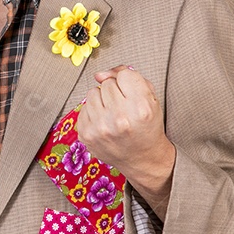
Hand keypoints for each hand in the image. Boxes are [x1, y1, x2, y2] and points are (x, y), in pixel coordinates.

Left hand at [77, 66, 175, 217]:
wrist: (142, 158)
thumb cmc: (146, 127)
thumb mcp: (150, 98)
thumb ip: (130, 77)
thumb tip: (100, 74)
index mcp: (140, 107)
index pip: (125, 75)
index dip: (129, 84)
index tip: (133, 96)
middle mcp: (120, 118)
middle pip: (107, 83)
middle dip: (115, 92)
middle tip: (124, 108)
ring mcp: (100, 128)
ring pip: (92, 92)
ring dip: (102, 101)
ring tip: (113, 115)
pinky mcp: (86, 134)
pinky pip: (83, 108)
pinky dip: (93, 112)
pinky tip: (105, 123)